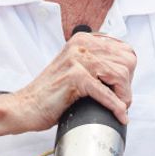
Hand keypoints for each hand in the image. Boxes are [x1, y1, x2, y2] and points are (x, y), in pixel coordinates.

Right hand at [9, 32, 135, 132]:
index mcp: (84, 40)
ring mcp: (77, 60)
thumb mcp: (76, 68)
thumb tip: (126, 70)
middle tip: (121, 100)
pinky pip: (106, 93)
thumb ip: (97, 63)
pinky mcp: (75, 77)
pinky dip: (116, 107)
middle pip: (126, 62)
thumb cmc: (52, 93)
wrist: (26, 106)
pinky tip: (119, 115)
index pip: (125, 50)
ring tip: (119, 108)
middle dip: (128, 85)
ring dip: (124, 96)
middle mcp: (81, 45)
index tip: (121, 87)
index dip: (128, 71)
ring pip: (120, 75)